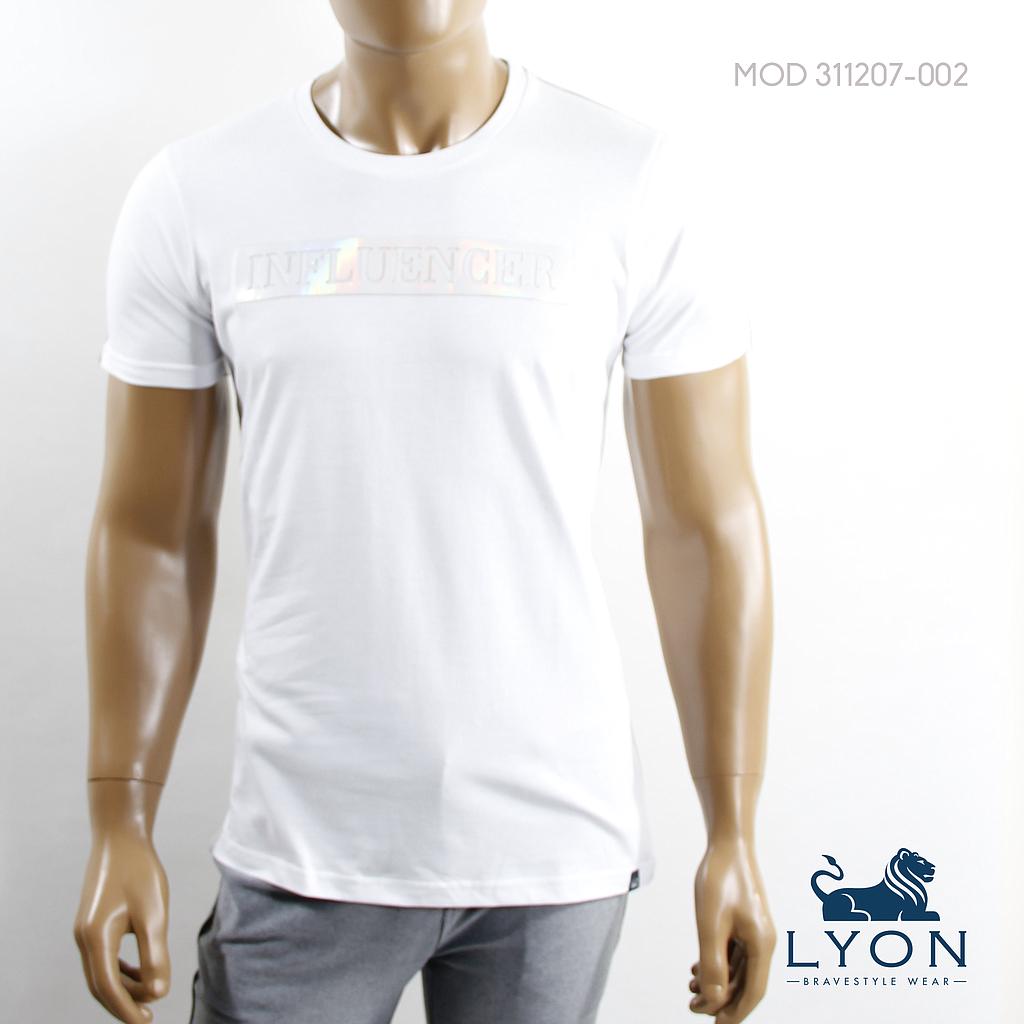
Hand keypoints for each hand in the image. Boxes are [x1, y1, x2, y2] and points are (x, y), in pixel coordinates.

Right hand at [73, 833, 170, 1022]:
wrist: (121, 836)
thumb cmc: (140, 871)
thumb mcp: (153, 913)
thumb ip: (154, 954)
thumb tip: (158, 992)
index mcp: (95, 938)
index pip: (108, 988)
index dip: (126, 1010)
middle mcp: (83, 938)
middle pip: (100, 985)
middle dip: (123, 1004)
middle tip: (147, 1019)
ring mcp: (85, 930)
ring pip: (101, 972)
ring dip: (123, 988)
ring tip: (148, 998)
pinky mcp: (93, 922)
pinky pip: (104, 957)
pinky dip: (121, 970)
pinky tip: (141, 973)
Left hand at [688, 836, 774, 1021]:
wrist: (728, 841)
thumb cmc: (720, 878)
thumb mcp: (711, 924)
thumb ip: (712, 964)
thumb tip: (713, 1000)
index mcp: (762, 945)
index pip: (752, 992)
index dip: (734, 1013)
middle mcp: (763, 941)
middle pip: (746, 984)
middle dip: (721, 1000)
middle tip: (693, 1007)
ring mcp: (756, 930)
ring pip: (739, 969)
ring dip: (718, 982)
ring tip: (690, 988)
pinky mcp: (746, 921)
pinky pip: (735, 953)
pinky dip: (719, 964)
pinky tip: (697, 967)